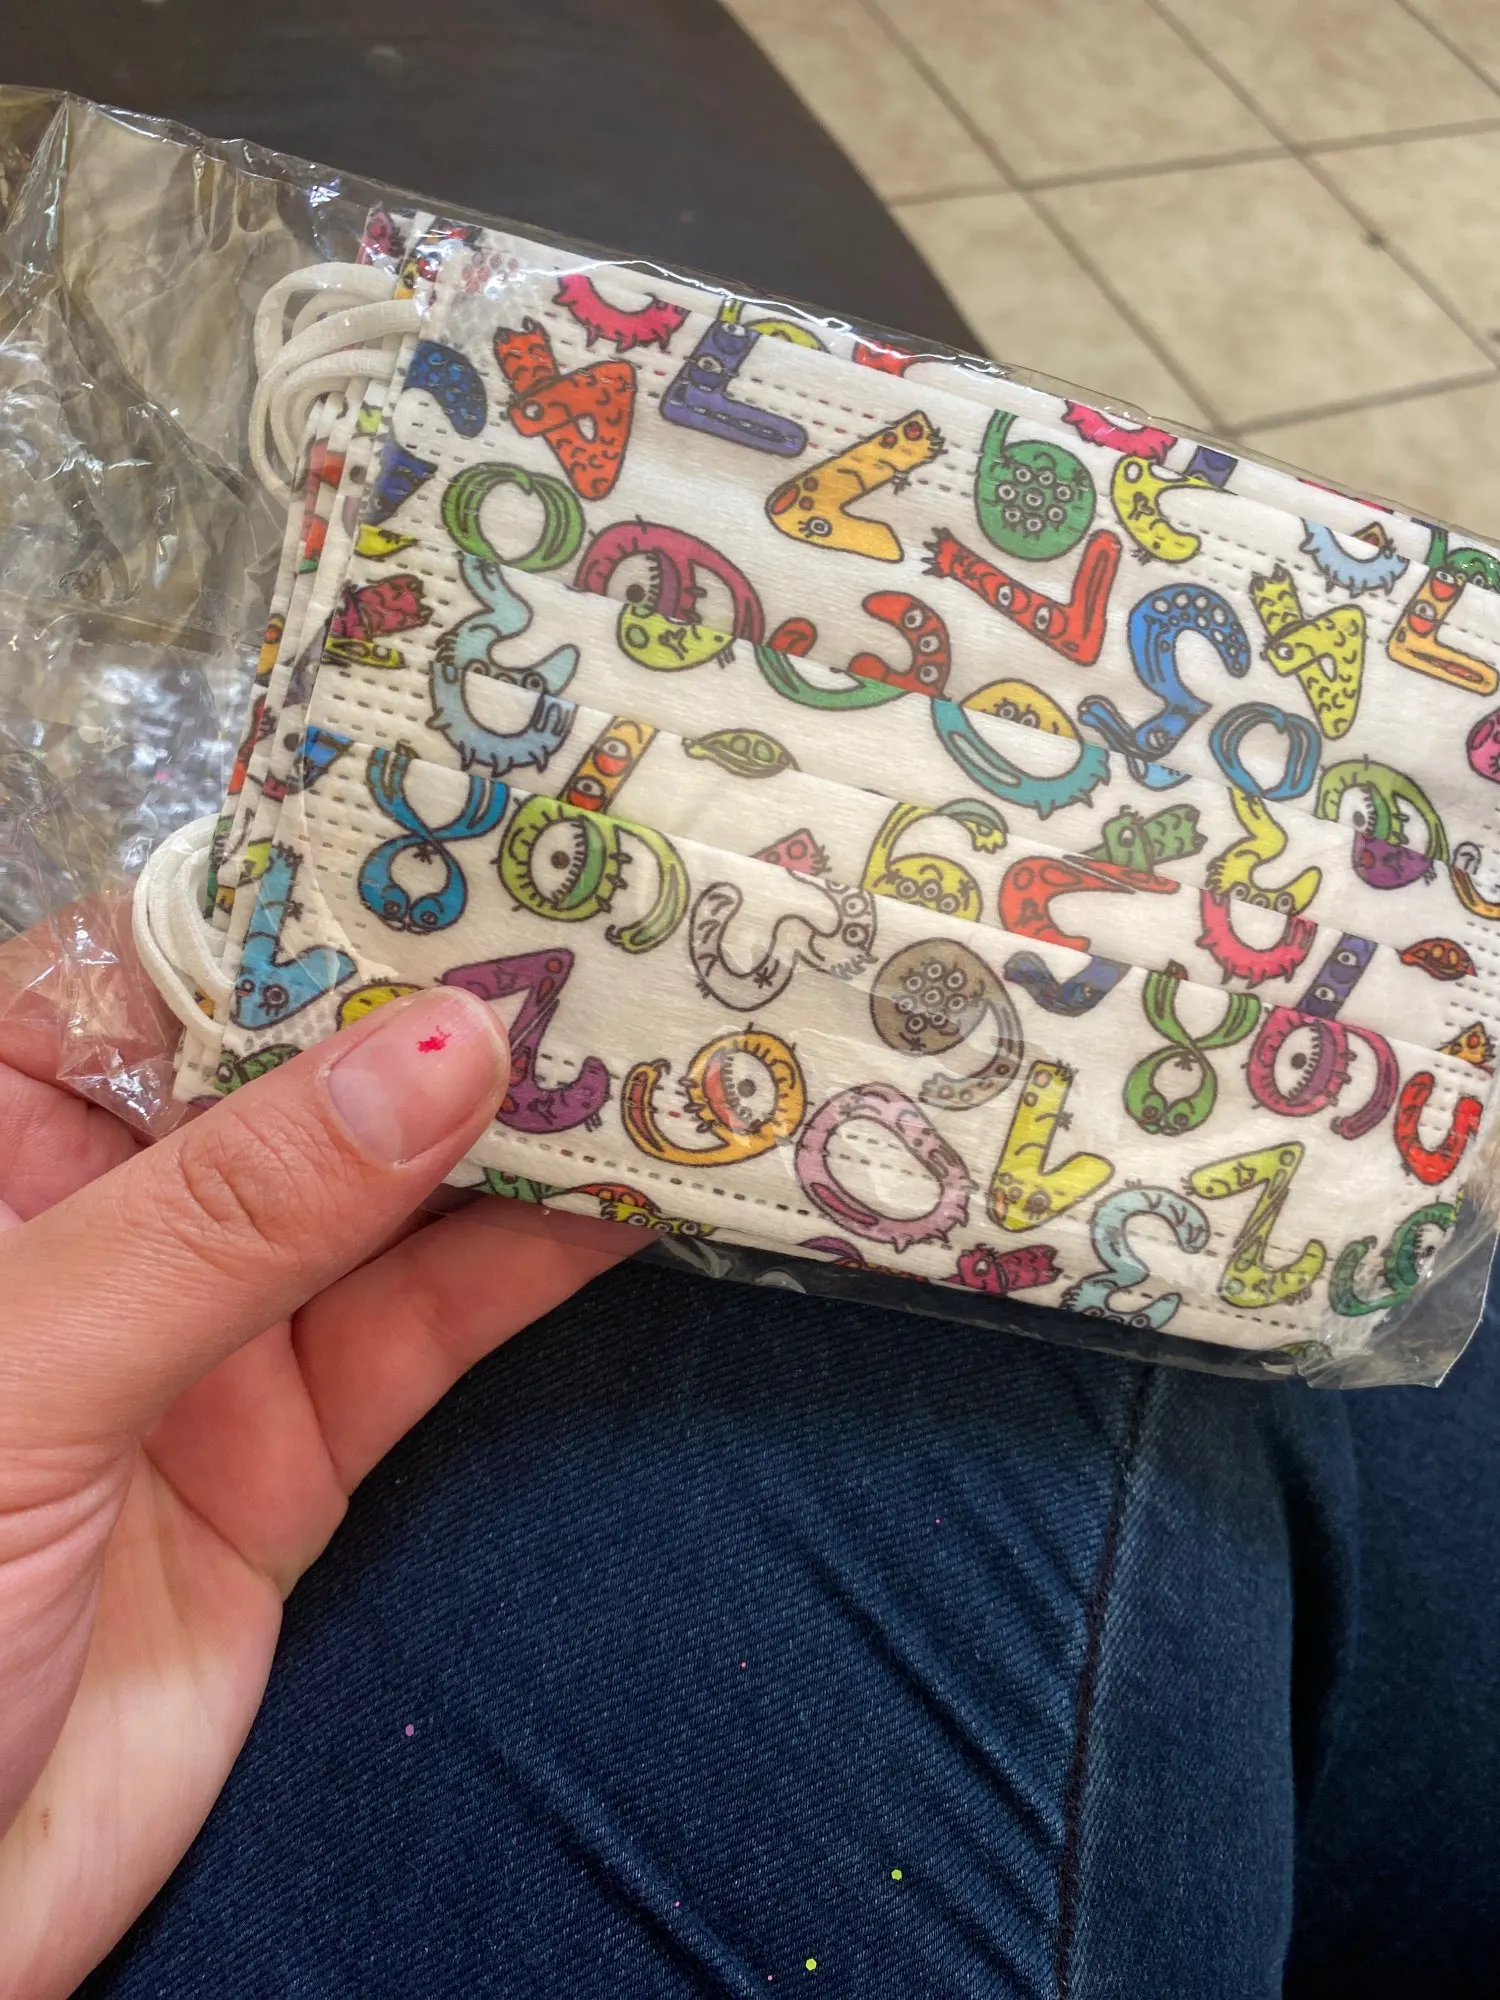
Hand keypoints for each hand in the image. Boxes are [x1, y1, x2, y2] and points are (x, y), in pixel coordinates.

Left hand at [0, 904, 635, 1995]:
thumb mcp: (26, 1370)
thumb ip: (233, 1211)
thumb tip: (446, 1045)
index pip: (155, 966)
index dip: (309, 899)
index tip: (472, 841)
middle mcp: (99, 1216)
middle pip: (296, 1071)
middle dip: (444, 1007)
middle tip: (616, 925)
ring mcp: (202, 1338)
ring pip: (385, 1200)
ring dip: (521, 1135)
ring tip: (664, 1045)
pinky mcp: (287, 1457)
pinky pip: (425, 1334)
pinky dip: (528, 1271)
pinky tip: (630, 1201)